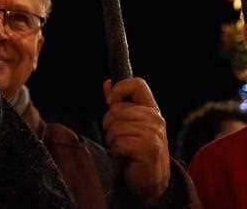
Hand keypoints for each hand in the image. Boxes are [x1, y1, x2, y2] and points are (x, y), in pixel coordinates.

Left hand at [103, 78, 170, 204]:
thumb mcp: (129, 123)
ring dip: (112, 140)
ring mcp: (154, 134)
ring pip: (115, 127)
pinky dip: (116, 151)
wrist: (150, 180)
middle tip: (119, 138)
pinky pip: (118, 143)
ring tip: (123, 148)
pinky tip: (125, 156)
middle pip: (116, 110)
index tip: (111, 103)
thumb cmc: (136, 148)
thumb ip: (119, 103)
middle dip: (109, 125)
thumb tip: (108, 82)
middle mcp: (155, 119)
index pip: (137, 83)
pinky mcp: (148, 149)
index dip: (119, 89)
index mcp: (151, 109)